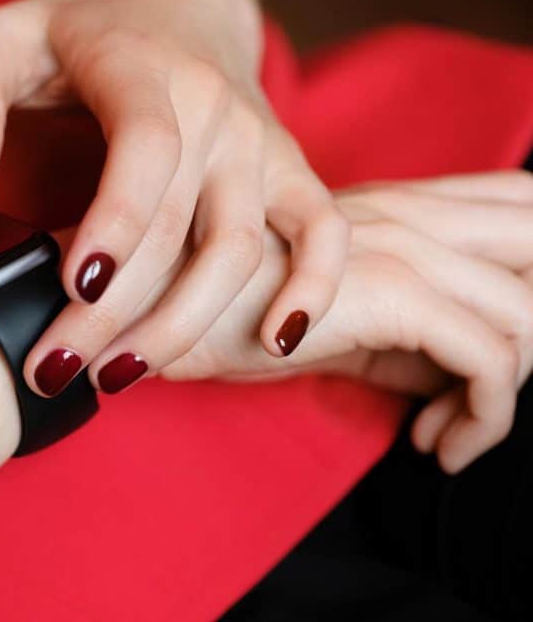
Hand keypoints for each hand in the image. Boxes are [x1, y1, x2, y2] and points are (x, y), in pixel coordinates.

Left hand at [0, 0, 348, 396]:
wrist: (171, 3)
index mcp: (143, 68)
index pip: (145, 149)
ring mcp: (258, 141)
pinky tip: (275, 342)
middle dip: (115, 312)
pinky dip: (313, 289)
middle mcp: (214, 107)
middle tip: (54, 368)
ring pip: (241, 249)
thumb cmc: (75, 34)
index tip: (70, 289)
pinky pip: (324, 231)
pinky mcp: (288, 167)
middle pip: (179, 226)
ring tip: (118, 375)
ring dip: (184, 324)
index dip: (115, 224)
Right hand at [149, 171, 532, 473]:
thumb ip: (400, 334)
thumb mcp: (325, 317)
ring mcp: (401, 248)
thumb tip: (458, 380)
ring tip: (454, 432)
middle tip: (496, 391)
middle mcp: (408, 215)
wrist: (149, 305)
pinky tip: (433, 444)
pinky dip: (483, 418)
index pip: (518, 201)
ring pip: (528, 312)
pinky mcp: (389, 295)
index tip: (509, 357)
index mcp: (397, 208)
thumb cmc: (220, 313)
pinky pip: (491, 359)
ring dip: (509, 392)